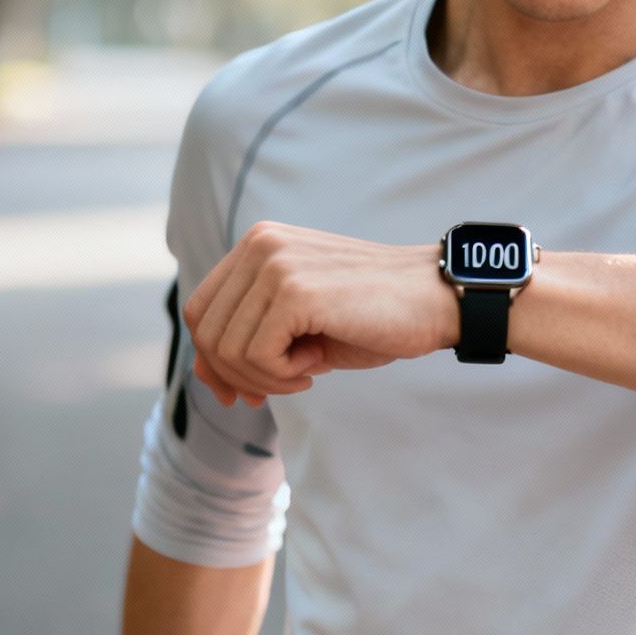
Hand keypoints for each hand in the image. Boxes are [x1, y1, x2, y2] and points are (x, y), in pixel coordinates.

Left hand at [182, 221, 455, 407]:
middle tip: (285, 385)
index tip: (242, 391)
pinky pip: (257, 357)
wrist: (434, 300)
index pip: (202, 310)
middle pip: (207, 332)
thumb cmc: (373, 315)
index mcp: (259, 244)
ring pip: (228, 350)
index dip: (213, 360)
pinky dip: (282, 377)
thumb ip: (250, 338)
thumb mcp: (300, 324)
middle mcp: (261, 245)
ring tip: (307, 371)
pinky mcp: (294, 291)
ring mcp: (275, 264)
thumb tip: (202, 377)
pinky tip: (316, 366)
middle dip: (238, 376)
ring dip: (266, 378)